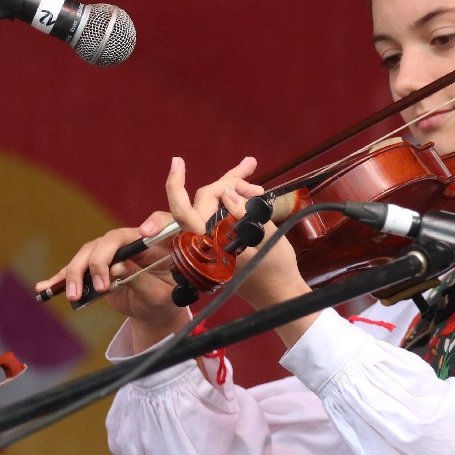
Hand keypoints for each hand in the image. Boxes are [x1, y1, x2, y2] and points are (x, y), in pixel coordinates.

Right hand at [35, 209, 183, 328]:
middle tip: (102, 286)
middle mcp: (134, 241)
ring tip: (74, 295)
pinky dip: (60, 278)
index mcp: (159, 243)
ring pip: (89, 252)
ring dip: (77, 273)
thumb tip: (120, 266)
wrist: (154, 310)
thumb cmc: (164, 299)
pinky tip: (43, 287)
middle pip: (111, 239)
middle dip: (100, 261)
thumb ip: (143, 280)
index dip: (154, 223)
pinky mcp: (97, 266)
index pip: (160, 221)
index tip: (147, 232)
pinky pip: (77, 268)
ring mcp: (113, 252)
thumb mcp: (160, 296)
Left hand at [163, 157, 309, 311]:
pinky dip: (235, 200)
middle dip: (231, 186)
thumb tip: (227, 193)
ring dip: (236, 192)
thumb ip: (243, 212)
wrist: (278, 293)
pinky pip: (220, 213)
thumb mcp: (266, 236)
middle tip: (259, 190)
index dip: (175, 185)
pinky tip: (252, 190)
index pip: (183, 211)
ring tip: (259, 190)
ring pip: (214, 203)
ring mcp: (210, 240)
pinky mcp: (218, 239)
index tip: (177, 162)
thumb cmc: (275, 267)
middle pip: (206, 199)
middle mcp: (204, 242)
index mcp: (209, 244)